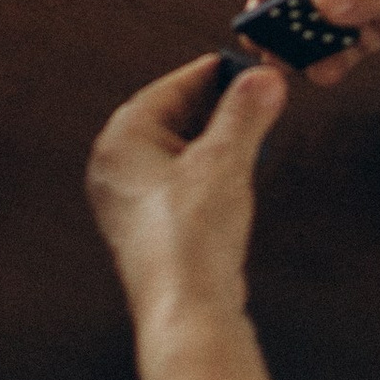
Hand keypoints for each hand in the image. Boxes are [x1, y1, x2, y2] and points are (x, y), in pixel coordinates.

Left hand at [86, 50, 283, 311]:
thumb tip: (264, 79)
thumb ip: (245, 114)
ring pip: (178, 153)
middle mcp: (115, 166)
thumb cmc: (191, 236)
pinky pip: (179, 184)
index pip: (172, 87)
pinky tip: (237, 177)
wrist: (186, 311)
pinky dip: (208, 174)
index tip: (250, 67)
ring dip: (217, 142)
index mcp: (122, 138)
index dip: (216, 74)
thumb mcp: (226, 159)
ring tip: (255, 133)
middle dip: (219, 109)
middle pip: (174, 118)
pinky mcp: (148, 230)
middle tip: (260, 97)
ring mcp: (128, 201)